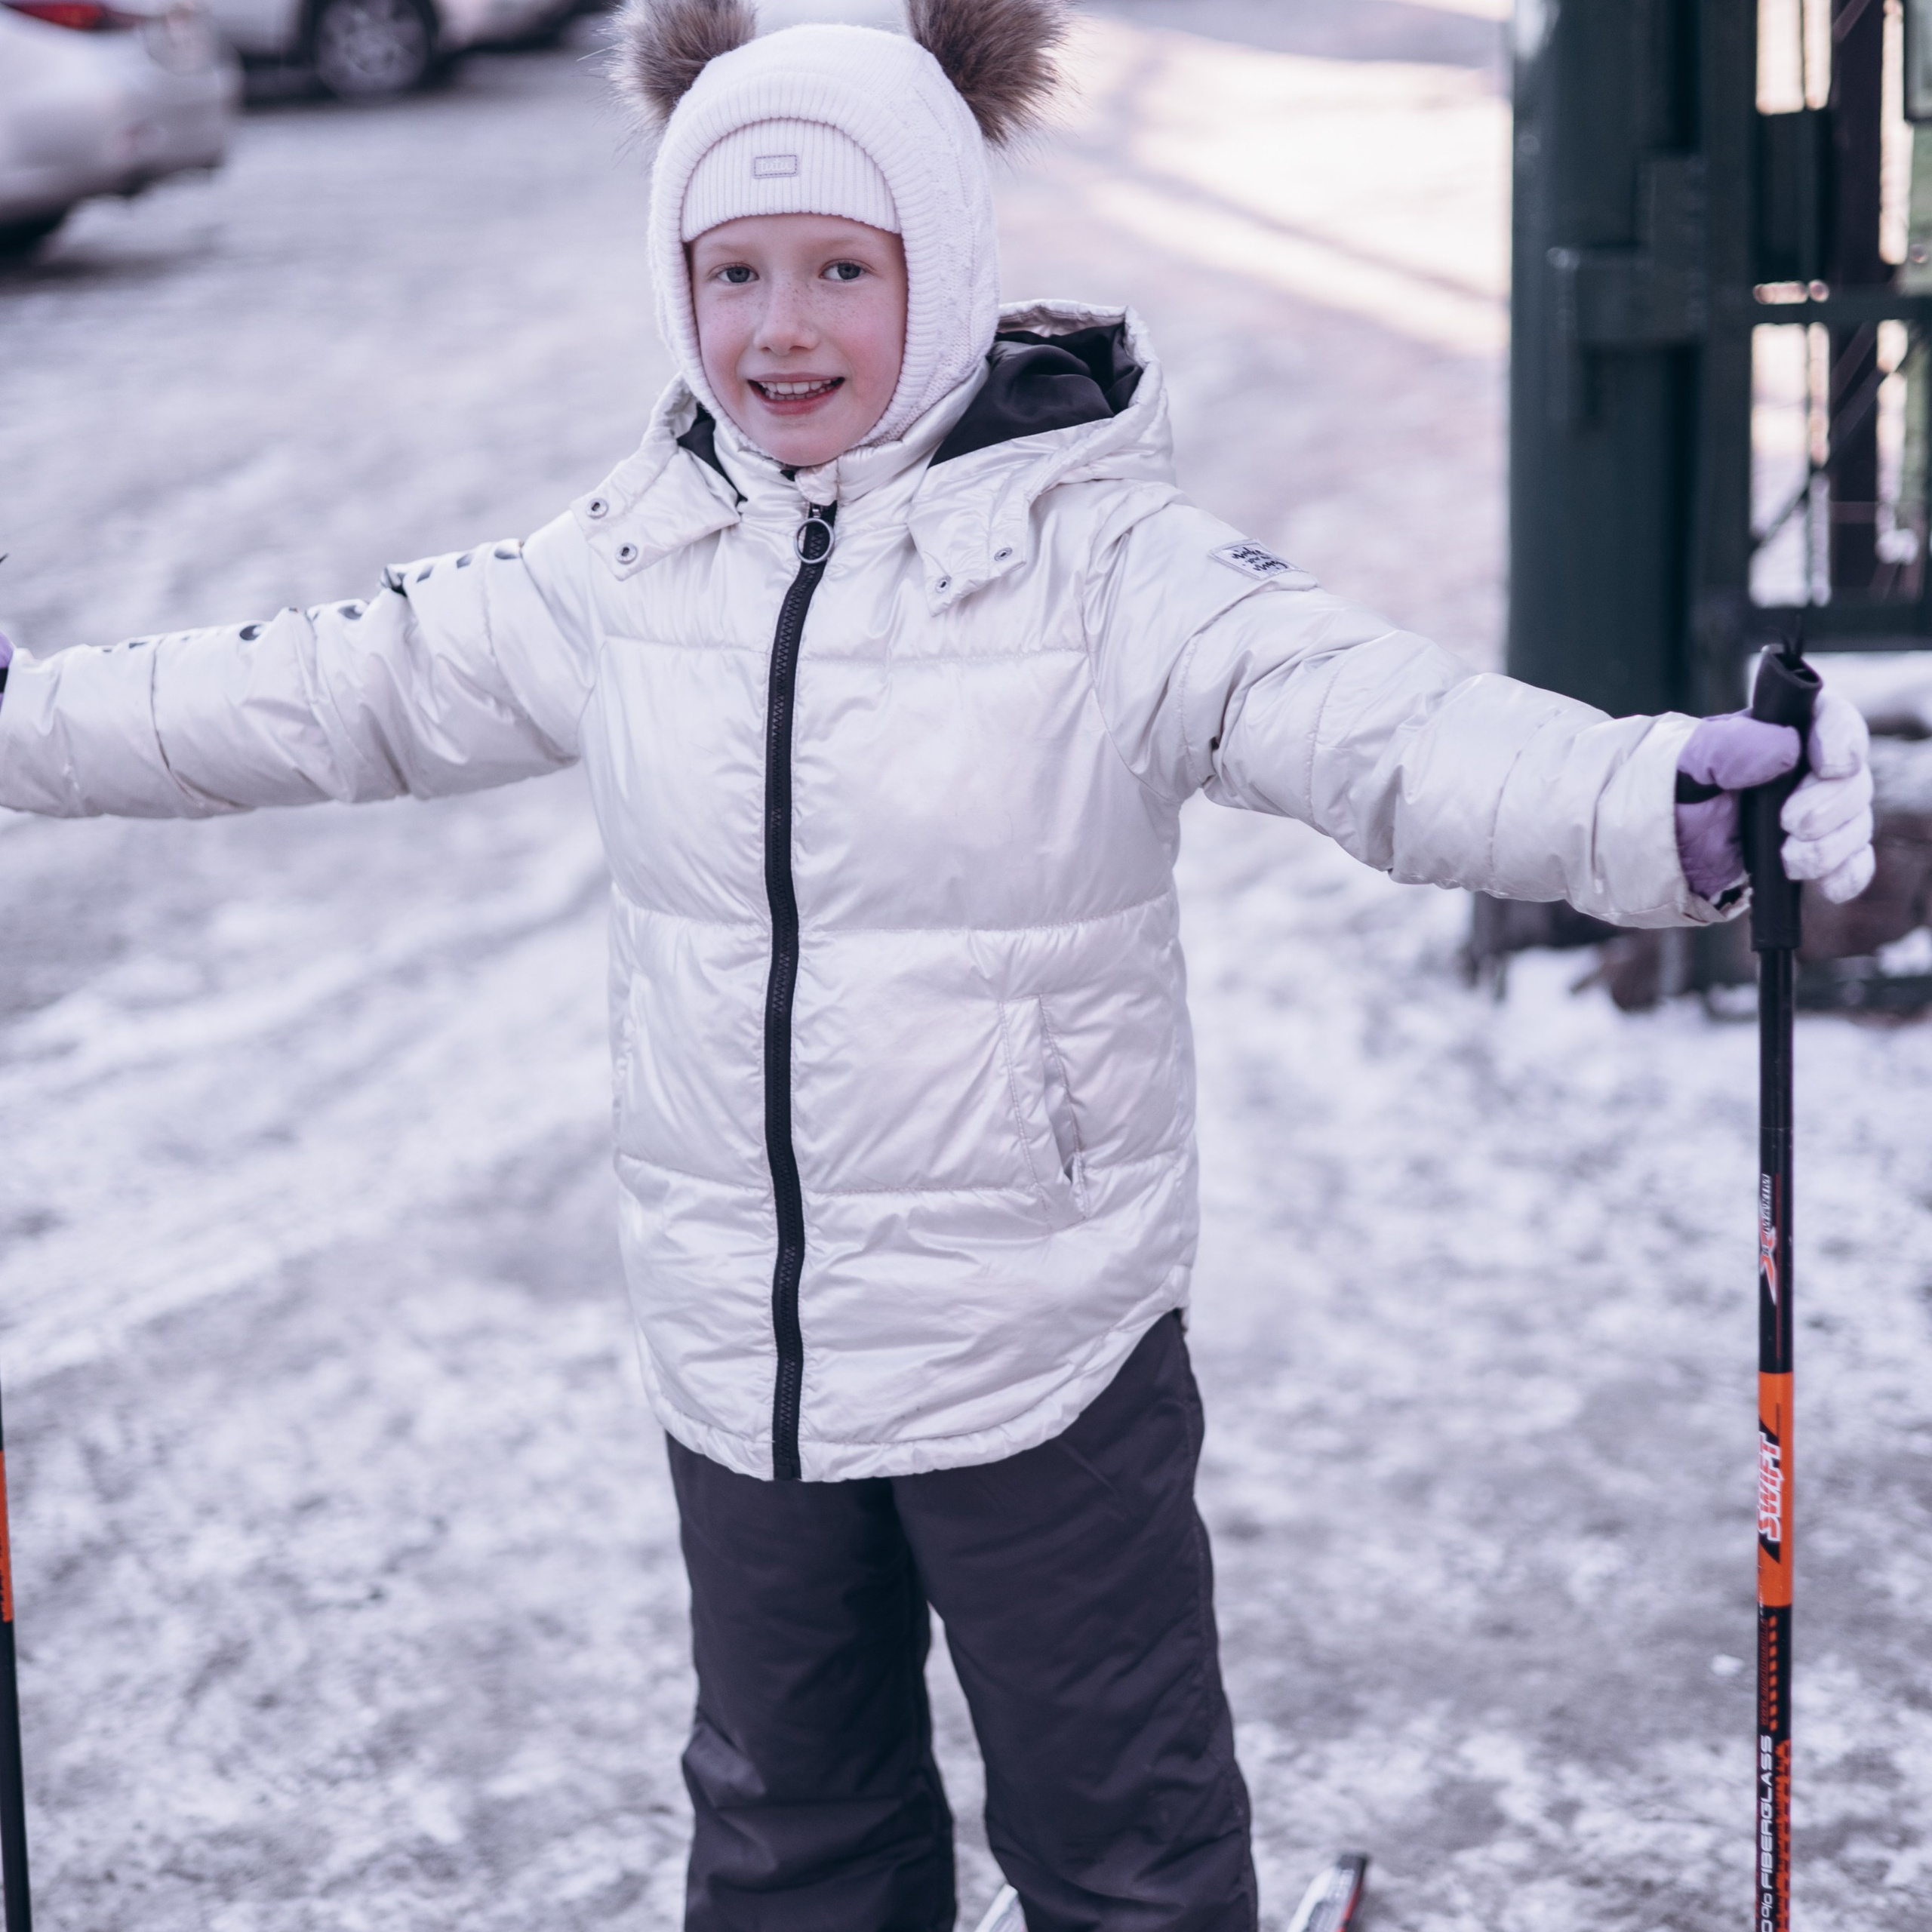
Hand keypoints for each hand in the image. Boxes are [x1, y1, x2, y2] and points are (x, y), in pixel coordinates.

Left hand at [1674, 691, 1873, 905]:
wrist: (1652, 843)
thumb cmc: (1670, 789)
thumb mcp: (1687, 761)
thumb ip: (1729, 747)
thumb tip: (1785, 747)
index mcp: (1780, 732)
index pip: (1832, 720)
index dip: (1843, 739)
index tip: (1830, 766)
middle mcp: (1807, 770)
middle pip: (1852, 779)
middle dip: (1832, 804)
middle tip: (1790, 823)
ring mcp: (1815, 812)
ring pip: (1855, 823)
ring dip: (1833, 845)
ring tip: (1791, 860)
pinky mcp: (1812, 852)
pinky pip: (1852, 863)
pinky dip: (1848, 874)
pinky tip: (1830, 887)